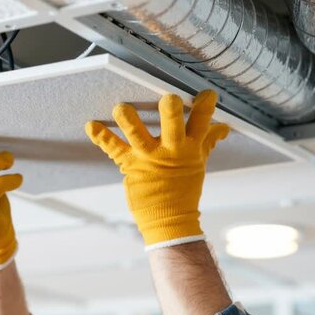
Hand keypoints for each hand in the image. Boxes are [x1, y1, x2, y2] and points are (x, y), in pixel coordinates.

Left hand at [85, 90, 229, 249]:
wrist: (169, 220)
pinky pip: (113, 148)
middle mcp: (170, 151)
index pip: (201, 124)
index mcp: (190, 148)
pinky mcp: (130, 165)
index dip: (205, 108)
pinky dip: (101, 137)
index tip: (206, 94)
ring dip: (129, 121)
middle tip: (168, 99)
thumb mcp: (198, 162)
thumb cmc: (184, 188)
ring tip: (120, 108)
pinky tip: (90, 125)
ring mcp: (148, 158)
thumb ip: (207, 141)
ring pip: (138, 135)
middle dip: (171, 114)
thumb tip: (224, 128)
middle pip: (172, 128)